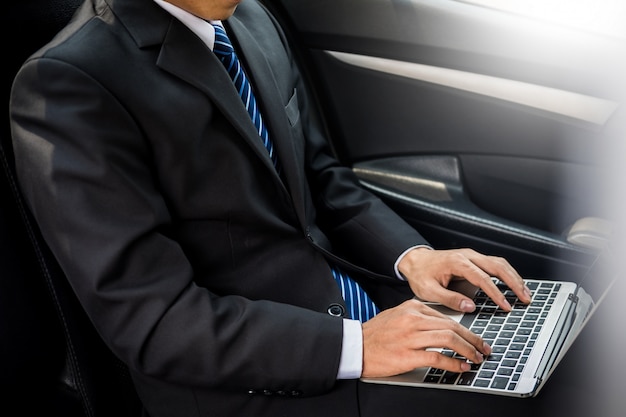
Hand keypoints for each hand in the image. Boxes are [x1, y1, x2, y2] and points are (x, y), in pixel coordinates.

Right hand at [361, 299, 490, 377]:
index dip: (466, 329)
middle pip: (452, 327)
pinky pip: (437, 357)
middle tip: (483, 348)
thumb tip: (443, 327)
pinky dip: (453, 363)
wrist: (354, 345)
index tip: (475, 338)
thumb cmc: (375, 334)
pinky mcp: (407, 355)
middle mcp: (413, 319)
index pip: (446, 317)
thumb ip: (418, 317)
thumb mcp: (397, 315)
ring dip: (467, 350)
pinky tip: (461, 367)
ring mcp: (410, 337)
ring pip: (448, 339)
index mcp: (412, 308)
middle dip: (472, 339)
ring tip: (476, 358)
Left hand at [398, 247, 531, 312]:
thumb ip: (449, 298)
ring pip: (499, 263)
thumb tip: (470, 306)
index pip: (482, 278)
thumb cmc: (420, 274)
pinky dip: (508, 274)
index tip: (505, 305)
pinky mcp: (474, 259)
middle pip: (497, 266)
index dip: (496, 293)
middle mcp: (467, 256)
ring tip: (525, 293)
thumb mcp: (429, 290)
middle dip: (514, 282)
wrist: (414, 260)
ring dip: (514, 277)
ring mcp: (472, 256)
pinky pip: (495, 264)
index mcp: (457, 262)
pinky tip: (514, 284)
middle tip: (525, 298)